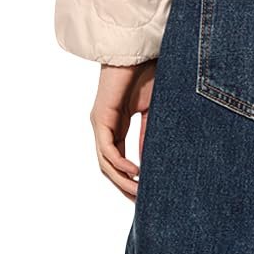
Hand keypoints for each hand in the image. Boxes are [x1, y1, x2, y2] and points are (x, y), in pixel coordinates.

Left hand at [90, 60, 156, 198]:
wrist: (140, 50)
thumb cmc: (147, 73)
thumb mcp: (152, 111)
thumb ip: (148, 134)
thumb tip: (149, 162)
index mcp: (116, 126)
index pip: (118, 160)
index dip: (130, 179)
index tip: (147, 194)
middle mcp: (104, 128)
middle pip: (109, 168)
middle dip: (125, 187)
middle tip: (142, 202)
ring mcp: (100, 124)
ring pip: (106, 163)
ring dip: (122, 180)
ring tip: (140, 192)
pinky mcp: (101, 118)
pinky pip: (107, 150)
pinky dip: (120, 163)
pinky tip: (135, 172)